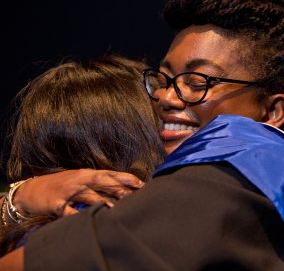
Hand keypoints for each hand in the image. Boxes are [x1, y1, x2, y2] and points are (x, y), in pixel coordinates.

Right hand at [12, 169, 143, 216]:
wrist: (32, 190)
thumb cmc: (62, 186)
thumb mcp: (81, 180)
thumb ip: (99, 183)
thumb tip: (123, 190)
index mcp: (87, 174)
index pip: (110, 174)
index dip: (126, 178)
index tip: (141, 184)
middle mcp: (79, 180)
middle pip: (102, 181)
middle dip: (119, 187)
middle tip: (134, 194)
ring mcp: (67, 191)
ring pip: (87, 195)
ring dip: (101, 201)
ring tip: (115, 207)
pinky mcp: (55, 203)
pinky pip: (67, 210)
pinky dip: (75, 215)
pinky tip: (83, 219)